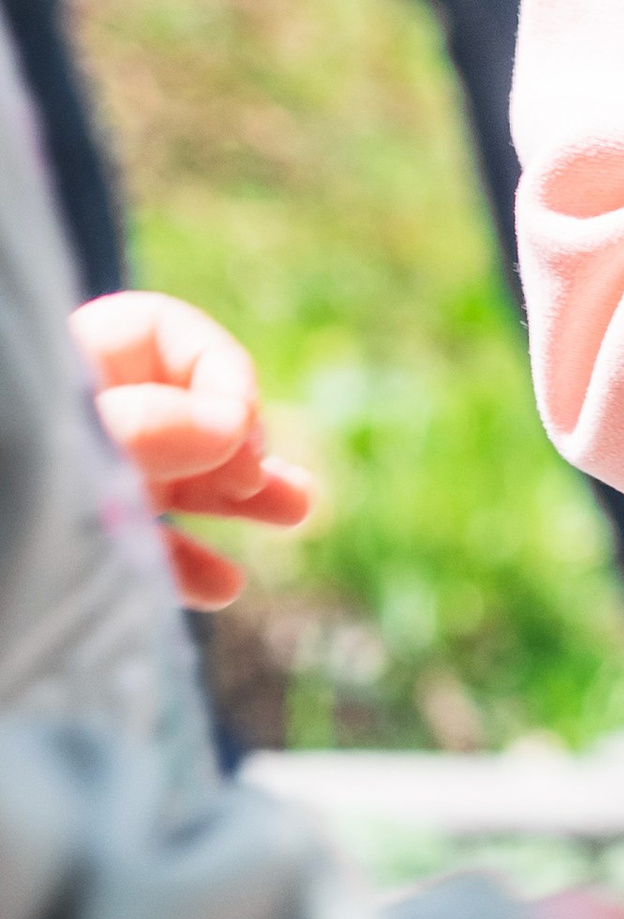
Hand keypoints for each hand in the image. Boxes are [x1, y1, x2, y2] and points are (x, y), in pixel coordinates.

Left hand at [69, 290, 315, 606]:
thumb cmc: (5, 482)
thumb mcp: (75, 440)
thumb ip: (152, 427)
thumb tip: (232, 429)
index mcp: (79, 368)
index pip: (167, 333)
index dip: (222, 372)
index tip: (240, 431)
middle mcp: (88, 418)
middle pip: (186, 407)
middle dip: (245, 438)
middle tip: (259, 473)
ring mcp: (83, 482)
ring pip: (180, 478)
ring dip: (244, 496)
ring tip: (298, 510)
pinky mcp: (78, 545)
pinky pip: (147, 545)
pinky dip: (191, 563)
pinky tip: (224, 585)